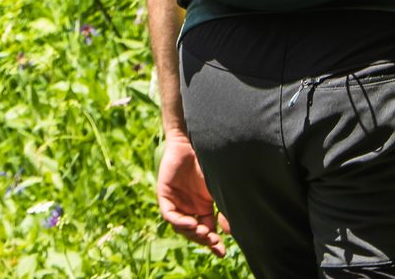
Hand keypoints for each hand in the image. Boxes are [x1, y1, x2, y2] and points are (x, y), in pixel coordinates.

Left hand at [156, 130, 226, 254]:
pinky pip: (169, 214)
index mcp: (203, 207)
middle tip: (213, 242)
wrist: (197, 141)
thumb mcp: (220, 190)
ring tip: (204, 233)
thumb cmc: (211, 162)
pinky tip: (191, 223)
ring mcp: (176, 201)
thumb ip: (224, 210)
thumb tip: (229, 232)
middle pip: (193, 232)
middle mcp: (189, 206)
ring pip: (181, 226)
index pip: (207, 231)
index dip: (213, 243)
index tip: (222, 253)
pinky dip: (179, 221)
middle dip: (203, 240)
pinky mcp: (165, 194)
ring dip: (192, 233)